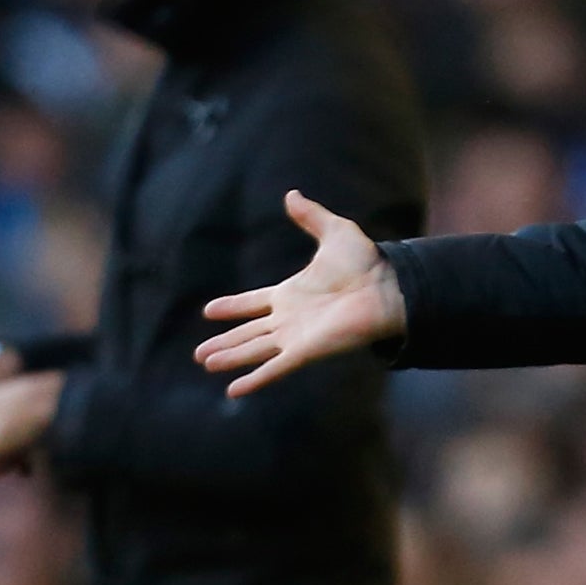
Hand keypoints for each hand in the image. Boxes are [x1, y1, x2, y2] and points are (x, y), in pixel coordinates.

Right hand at [195, 190, 404, 396]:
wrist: (387, 287)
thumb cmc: (366, 262)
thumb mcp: (334, 232)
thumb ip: (311, 216)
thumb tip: (291, 193)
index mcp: (292, 293)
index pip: (253, 302)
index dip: (232, 307)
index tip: (208, 311)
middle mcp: (290, 318)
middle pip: (248, 332)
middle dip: (224, 342)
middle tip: (199, 353)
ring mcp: (296, 336)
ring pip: (254, 349)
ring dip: (230, 357)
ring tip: (205, 363)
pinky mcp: (305, 351)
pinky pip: (274, 367)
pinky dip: (254, 379)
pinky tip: (234, 390)